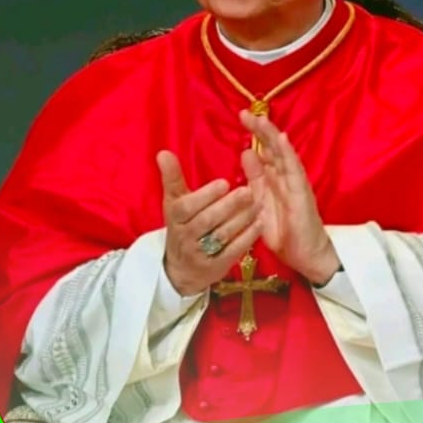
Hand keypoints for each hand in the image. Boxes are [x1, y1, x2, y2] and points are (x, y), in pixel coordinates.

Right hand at [158, 150, 261, 295]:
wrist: (180, 270)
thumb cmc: (182, 226)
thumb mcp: (174, 203)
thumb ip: (172, 178)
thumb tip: (163, 152)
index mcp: (175, 217)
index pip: (187, 207)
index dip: (205, 196)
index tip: (224, 183)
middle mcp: (185, 236)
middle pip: (207, 221)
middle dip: (228, 206)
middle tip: (248, 191)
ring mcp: (200, 254)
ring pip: (222, 235)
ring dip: (241, 219)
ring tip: (258, 203)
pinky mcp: (216, 267)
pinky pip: (232, 251)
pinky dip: (246, 238)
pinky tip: (259, 224)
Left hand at [239, 110, 340, 285]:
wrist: (304, 254)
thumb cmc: (284, 231)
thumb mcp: (261, 202)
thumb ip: (255, 178)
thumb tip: (246, 152)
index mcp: (275, 178)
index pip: (264, 150)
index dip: (255, 133)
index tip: (241, 117)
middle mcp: (286, 176)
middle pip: (273, 148)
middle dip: (260, 129)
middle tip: (245, 113)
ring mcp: (295, 183)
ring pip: (283, 154)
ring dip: (272, 136)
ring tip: (261, 120)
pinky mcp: (302, 193)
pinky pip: (294, 170)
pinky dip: (288, 154)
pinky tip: (281, 140)